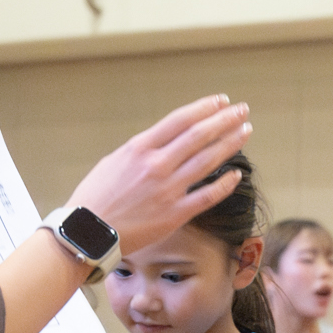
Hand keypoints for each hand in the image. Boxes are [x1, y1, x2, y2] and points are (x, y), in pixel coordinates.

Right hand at [67, 97, 254, 256]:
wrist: (87, 232)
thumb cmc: (97, 197)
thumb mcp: (114, 162)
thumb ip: (142, 151)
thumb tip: (163, 142)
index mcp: (139, 148)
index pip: (179, 121)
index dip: (204, 108)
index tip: (221, 101)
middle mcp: (156, 165)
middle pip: (198, 136)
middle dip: (224, 120)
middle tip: (242, 110)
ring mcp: (167, 190)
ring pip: (207, 161)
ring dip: (230, 144)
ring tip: (245, 131)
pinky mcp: (174, 214)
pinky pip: (207, 196)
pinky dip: (225, 184)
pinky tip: (237, 174)